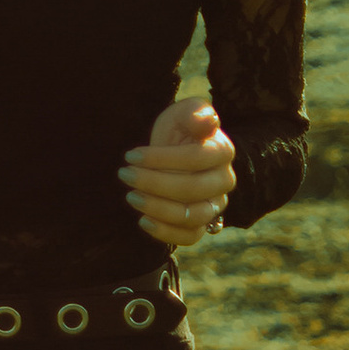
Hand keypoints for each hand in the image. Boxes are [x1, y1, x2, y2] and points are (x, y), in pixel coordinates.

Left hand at [122, 96, 235, 252]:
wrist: (175, 151)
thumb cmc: (179, 130)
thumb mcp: (183, 112)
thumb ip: (196, 112)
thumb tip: (207, 123)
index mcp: (222, 152)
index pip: (195, 159)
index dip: (161, 159)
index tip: (130, 155)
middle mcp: (223, 181)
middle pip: (192, 189)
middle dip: (154, 183)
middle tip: (125, 175)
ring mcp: (215, 204)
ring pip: (193, 216)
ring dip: (158, 208)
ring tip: (131, 197)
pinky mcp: (203, 223)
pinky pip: (191, 237)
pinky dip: (167, 233)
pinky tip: (143, 221)